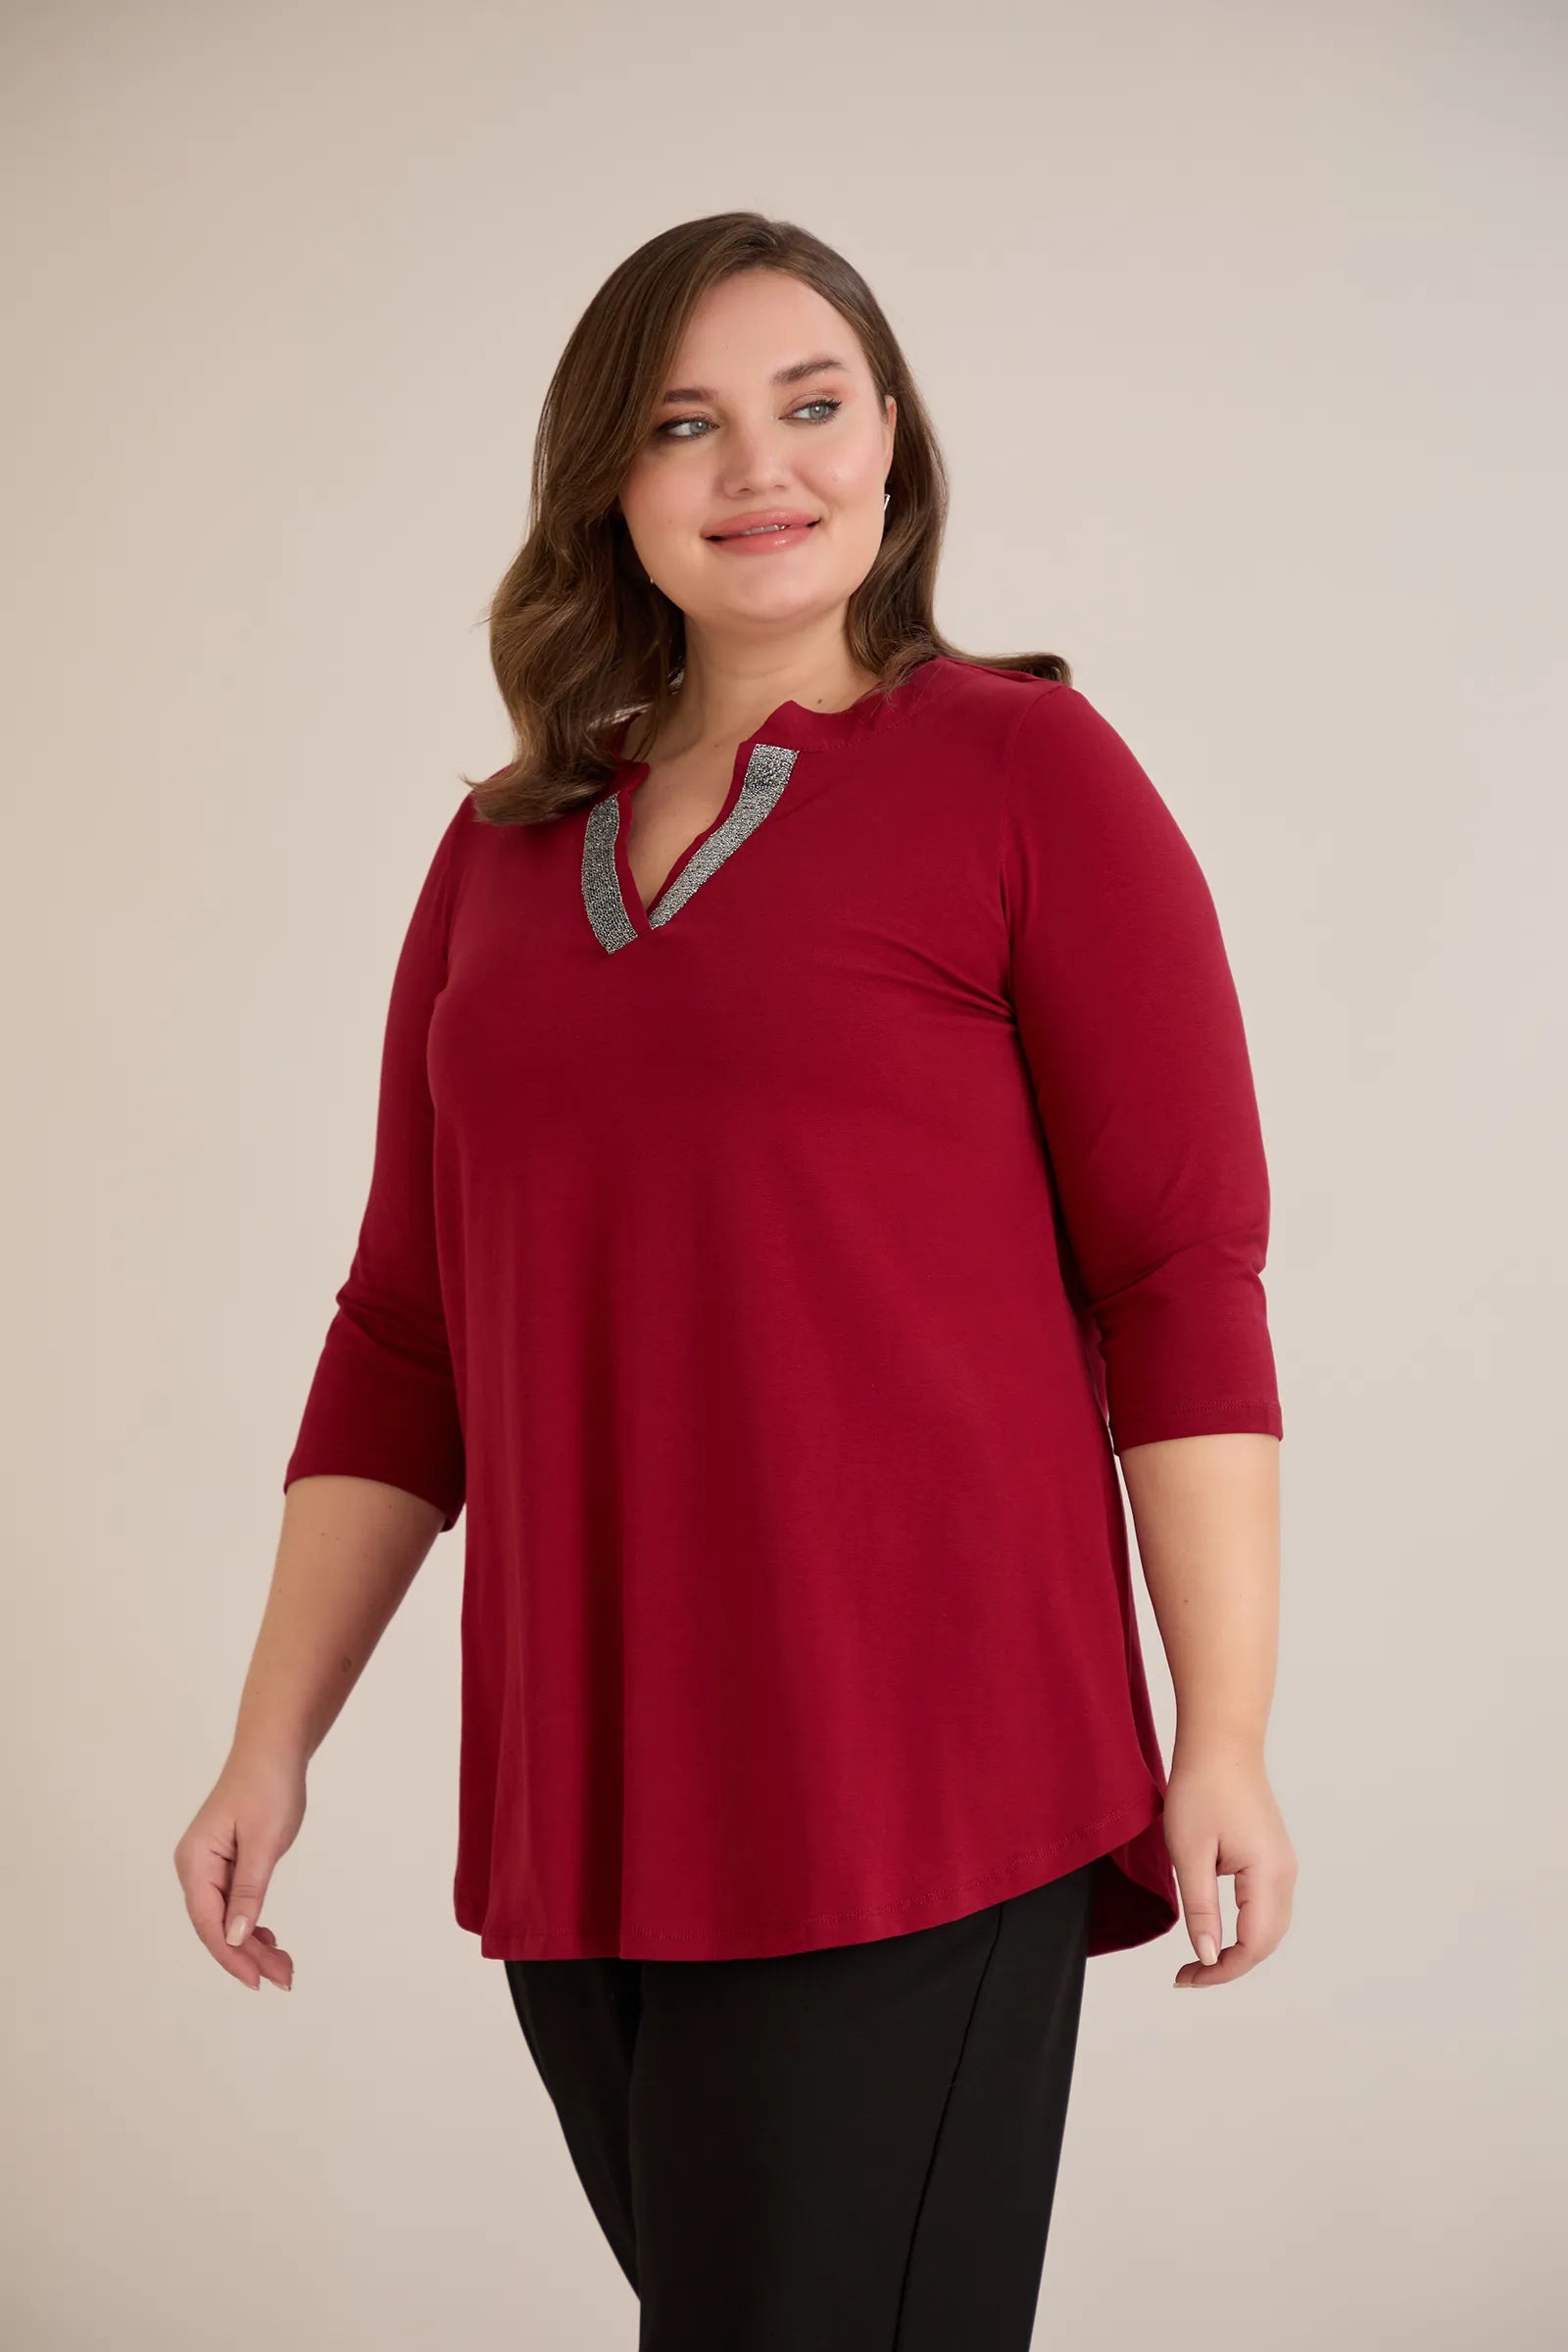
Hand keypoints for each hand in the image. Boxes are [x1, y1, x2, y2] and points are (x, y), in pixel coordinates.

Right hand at [173, 1750, 304, 1990]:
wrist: (273, 1750)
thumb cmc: (268, 1788)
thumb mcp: (264, 1842)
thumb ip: (248, 1891)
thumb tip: (233, 1938)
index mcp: (195, 1862)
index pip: (208, 1923)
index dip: (231, 1956)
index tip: (257, 1981)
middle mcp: (195, 1867)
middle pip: (216, 1926)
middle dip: (248, 1955)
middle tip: (285, 1978)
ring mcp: (208, 1865)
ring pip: (226, 1918)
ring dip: (252, 1943)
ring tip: (283, 1966)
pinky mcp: (225, 1862)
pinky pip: (233, 1903)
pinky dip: (251, 1923)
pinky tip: (269, 1940)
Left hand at [1162, 1737, 1295, 1987]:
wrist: (1220, 1742)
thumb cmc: (1202, 1789)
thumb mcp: (1190, 1853)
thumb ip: (1201, 1909)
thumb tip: (1208, 1956)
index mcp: (1268, 1875)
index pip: (1253, 1945)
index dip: (1221, 1971)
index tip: (1186, 1978)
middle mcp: (1285, 1873)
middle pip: (1267, 1941)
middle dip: (1230, 1965)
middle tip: (1188, 1975)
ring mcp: (1283, 1863)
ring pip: (1270, 1925)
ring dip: (1240, 1948)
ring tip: (1200, 1958)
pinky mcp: (1273, 1854)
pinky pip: (1266, 1905)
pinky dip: (1245, 1925)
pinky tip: (1217, 1926)